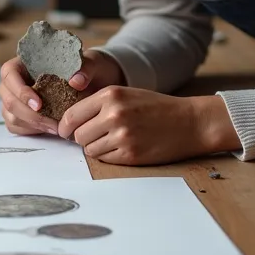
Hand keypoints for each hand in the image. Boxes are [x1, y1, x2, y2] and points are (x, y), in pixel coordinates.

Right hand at [0, 49, 126, 135]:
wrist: (95, 84)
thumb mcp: (92, 63)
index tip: (39, 104)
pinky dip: (31, 130)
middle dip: (28, 114)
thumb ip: (87, 68)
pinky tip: (51, 130)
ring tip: (56, 128)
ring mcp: (17, 99)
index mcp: (26, 62)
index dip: (19, 90)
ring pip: (10, 115)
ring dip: (31, 125)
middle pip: (7, 98)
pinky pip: (16, 126)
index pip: (8, 73)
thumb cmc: (88, 69)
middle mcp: (17, 80)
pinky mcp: (22, 115)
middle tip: (52, 124)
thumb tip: (76, 81)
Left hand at [57, 86, 239, 165]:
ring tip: (115, 140)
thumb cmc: (157, 107)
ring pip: (90, 149)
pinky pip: (105, 159)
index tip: (65, 131)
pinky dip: (110, 156)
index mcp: (110, 95)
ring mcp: (122, 136)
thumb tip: (69, 122)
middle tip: (97, 135)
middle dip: (82, 138)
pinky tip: (124, 147)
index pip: (71, 115)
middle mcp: (114, 114)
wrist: (190, 122)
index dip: (65, 126)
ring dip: (97, 148)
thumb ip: (98, 104)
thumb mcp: (126, 94)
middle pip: (78, 135)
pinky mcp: (130, 154)